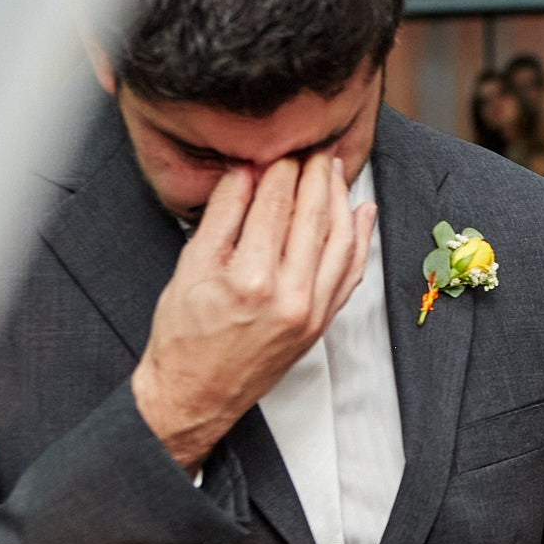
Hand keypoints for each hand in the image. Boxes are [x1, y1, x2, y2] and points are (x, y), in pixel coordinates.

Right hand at [131, 154, 377, 471]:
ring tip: (335, 170)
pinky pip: (349, 273)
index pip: (275, 206)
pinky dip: (358, 240)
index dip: (281, 170)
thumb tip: (244, 172)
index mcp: (251, 279)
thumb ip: (221, 216)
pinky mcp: (322, 323)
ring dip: (340, 200)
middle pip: (312, 218)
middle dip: (315, 177)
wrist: (194, 395)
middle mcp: (289, 296)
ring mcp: (312, 312)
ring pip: (339, 242)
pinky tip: (360, 214)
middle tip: (314, 148)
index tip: (283, 148)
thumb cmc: (183, 337)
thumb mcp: (190, 268)